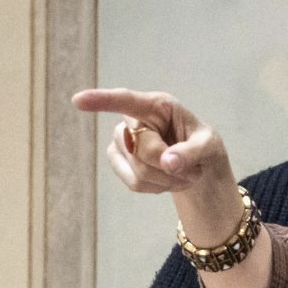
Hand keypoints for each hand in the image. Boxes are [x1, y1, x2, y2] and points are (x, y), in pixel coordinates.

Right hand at [72, 87, 243, 237]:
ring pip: (137, 170)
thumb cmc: (202, 145)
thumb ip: (192, 152)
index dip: (102, 101)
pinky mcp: (119, 162)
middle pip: (141, 149)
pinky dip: (156, 187)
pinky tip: (165, 179)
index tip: (78, 101)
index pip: (125, 100)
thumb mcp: (209, 146)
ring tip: (181, 173)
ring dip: (166, 179)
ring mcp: (122, 141)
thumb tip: (167, 163)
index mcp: (156, 105)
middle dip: (168, 164)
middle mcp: (134, 120)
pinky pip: (134, 183)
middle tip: (190, 168)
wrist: (197, 165)